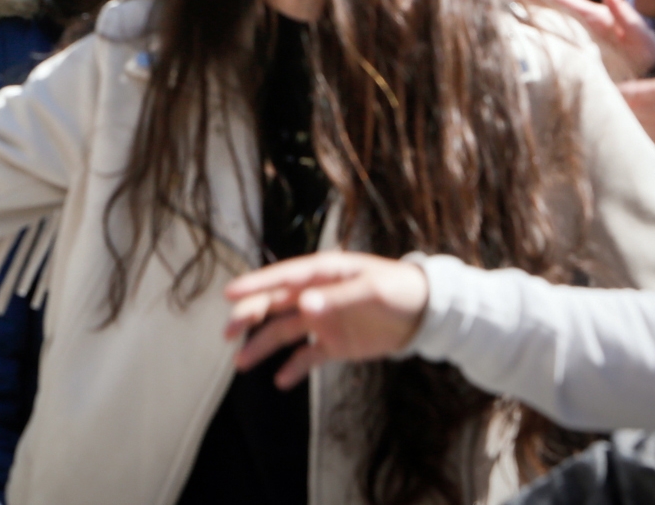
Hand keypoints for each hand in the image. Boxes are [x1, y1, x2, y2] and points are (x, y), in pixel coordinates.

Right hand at [222, 252, 429, 389]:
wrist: (427, 314)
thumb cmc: (400, 290)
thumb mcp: (373, 291)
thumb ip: (338, 298)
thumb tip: (304, 306)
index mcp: (323, 273)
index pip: (283, 278)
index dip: (256, 284)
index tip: (230, 294)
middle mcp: (316, 295)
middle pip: (275, 305)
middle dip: (249, 316)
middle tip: (227, 332)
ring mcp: (323, 320)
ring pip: (284, 332)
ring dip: (262, 344)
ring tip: (240, 362)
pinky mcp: (334, 344)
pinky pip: (307, 357)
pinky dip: (293, 369)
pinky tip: (279, 381)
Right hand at [510, 0, 654, 83]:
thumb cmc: (651, 55)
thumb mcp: (640, 33)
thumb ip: (623, 12)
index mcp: (592, 16)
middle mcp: (580, 25)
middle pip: (542, 5)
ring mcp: (575, 40)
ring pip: (541, 22)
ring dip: (518, 13)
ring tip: (491, 5)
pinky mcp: (574, 58)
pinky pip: (547, 45)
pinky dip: (529, 37)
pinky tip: (511, 37)